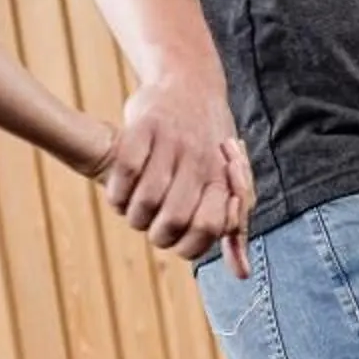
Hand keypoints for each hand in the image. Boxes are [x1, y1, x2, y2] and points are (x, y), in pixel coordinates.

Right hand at [102, 73, 252, 276]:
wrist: (190, 83)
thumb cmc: (211, 145)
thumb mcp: (230, 183)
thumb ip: (233, 230)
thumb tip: (241, 275)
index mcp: (223, 178)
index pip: (209, 230)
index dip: (189, 245)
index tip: (179, 237)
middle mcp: (199, 161)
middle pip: (173, 220)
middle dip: (157, 234)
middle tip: (151, 227)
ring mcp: (171, 142)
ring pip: (146, 198)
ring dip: (133, 216)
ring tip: (133, 211)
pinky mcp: (144, 126)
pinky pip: (125, 168)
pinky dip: (116, 190)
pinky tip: (119, 194)